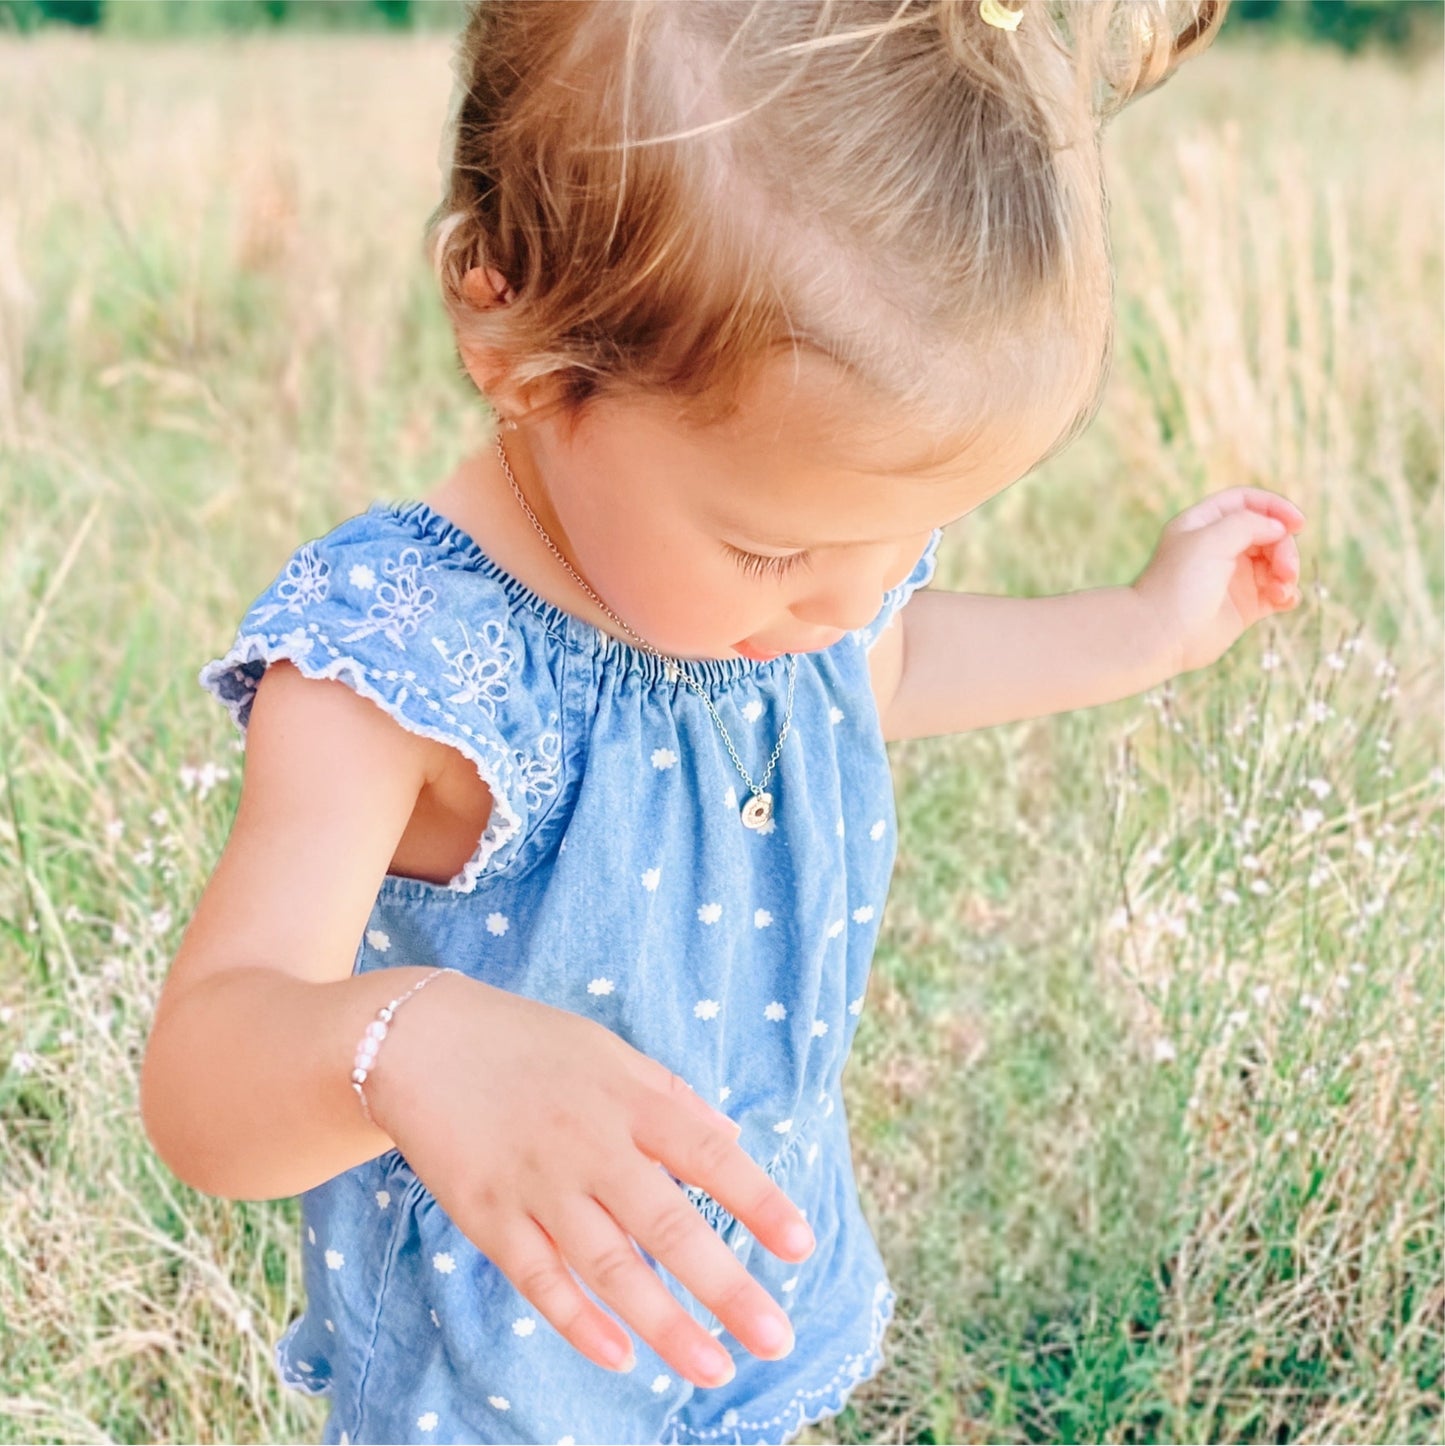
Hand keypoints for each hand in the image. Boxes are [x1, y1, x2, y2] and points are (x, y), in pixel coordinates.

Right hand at [367, 972, 813, 1388]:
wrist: (421, 1039)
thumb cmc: (530, 1045)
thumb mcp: (611, 1053)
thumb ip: (672, 1098)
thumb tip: (732, 1142)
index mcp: (628, 1101)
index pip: (706, 1154)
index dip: (757, 1200)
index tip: (801, 1246)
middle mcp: (589, 1145)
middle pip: (666, 1223)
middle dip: (724, 1286)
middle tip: (776, 1339)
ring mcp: (537, 1185)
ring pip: (609, 1266)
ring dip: (665, 1324)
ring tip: (715, 1369)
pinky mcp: (488, 1216)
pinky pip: (539, 1279)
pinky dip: (578, 1321)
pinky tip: (620, 1356)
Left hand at [1131, 486, 1306, 675]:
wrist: (1160, 637)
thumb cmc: (1178, 585)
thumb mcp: (1209, 540)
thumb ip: (1247, 523)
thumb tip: (1279, 528)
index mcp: (1203, 525)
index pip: (1245, 502)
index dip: (1274, 507)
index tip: (1297, 523)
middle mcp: (1219, 548)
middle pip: (1267, 533)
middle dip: (1284, 548)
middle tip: (1286, 569)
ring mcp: (1233, 578)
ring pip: (1276, 563)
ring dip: (1288, 572)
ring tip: (1281, 590)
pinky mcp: (1244, 607)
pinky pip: (1277, 593)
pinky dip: (1287, 594)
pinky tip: (1284, 601)